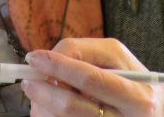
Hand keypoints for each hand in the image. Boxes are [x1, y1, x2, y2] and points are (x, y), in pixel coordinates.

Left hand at [22, 38, 163, 116]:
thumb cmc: (136, 82)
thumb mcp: (120, 59)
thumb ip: (87, 54)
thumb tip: (52, 59)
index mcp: (136, 96)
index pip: (91, 78)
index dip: (59, 67)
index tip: (34, 57)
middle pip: (72, 106)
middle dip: (43, 90)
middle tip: (27, 79)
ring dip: (42, 107)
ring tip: (39, 93)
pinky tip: (48, 108)